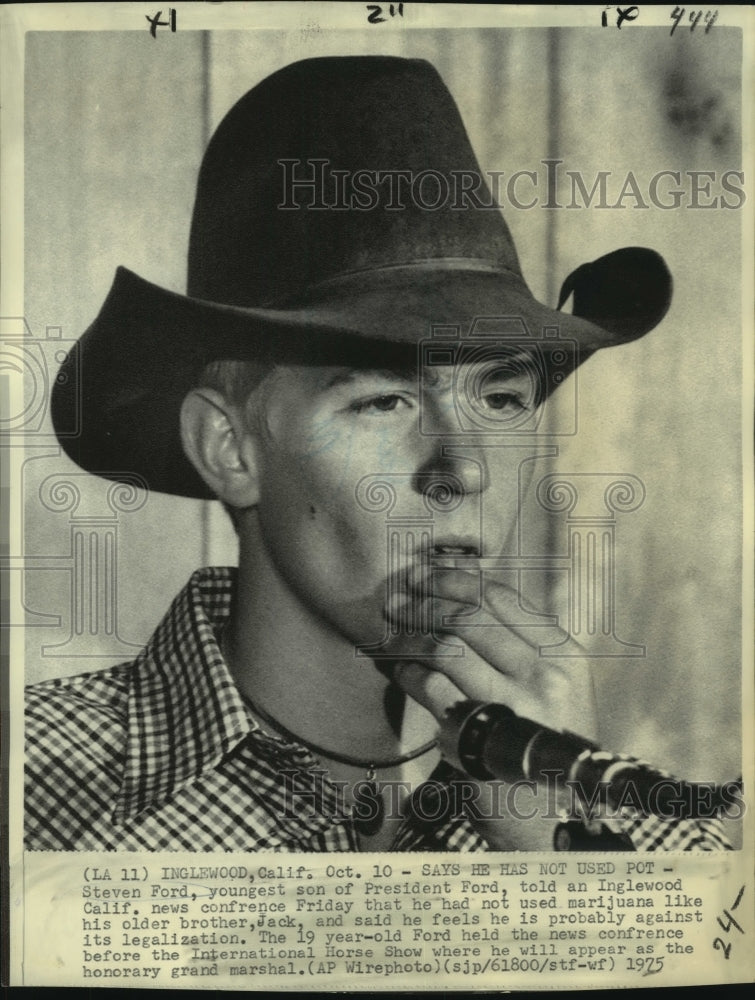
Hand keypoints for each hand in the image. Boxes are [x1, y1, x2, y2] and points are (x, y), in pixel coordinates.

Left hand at [389, 567, 598, 848]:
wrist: (549, 813)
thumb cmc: (540, 735)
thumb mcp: (549, 683)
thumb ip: (515, 638)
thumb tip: (457, 580)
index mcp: (563, 654)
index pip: (500, 597)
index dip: (453, 578)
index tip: (422, 573)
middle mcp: (546, 677)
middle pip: (470, 617)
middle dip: (424, 601)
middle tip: (394, 598)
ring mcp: (515, 709)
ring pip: (448, 648)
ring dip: (409, 635)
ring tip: (390, 632)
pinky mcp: (482, 737)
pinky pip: (431, 687)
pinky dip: (405, 671)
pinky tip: (396, 669)